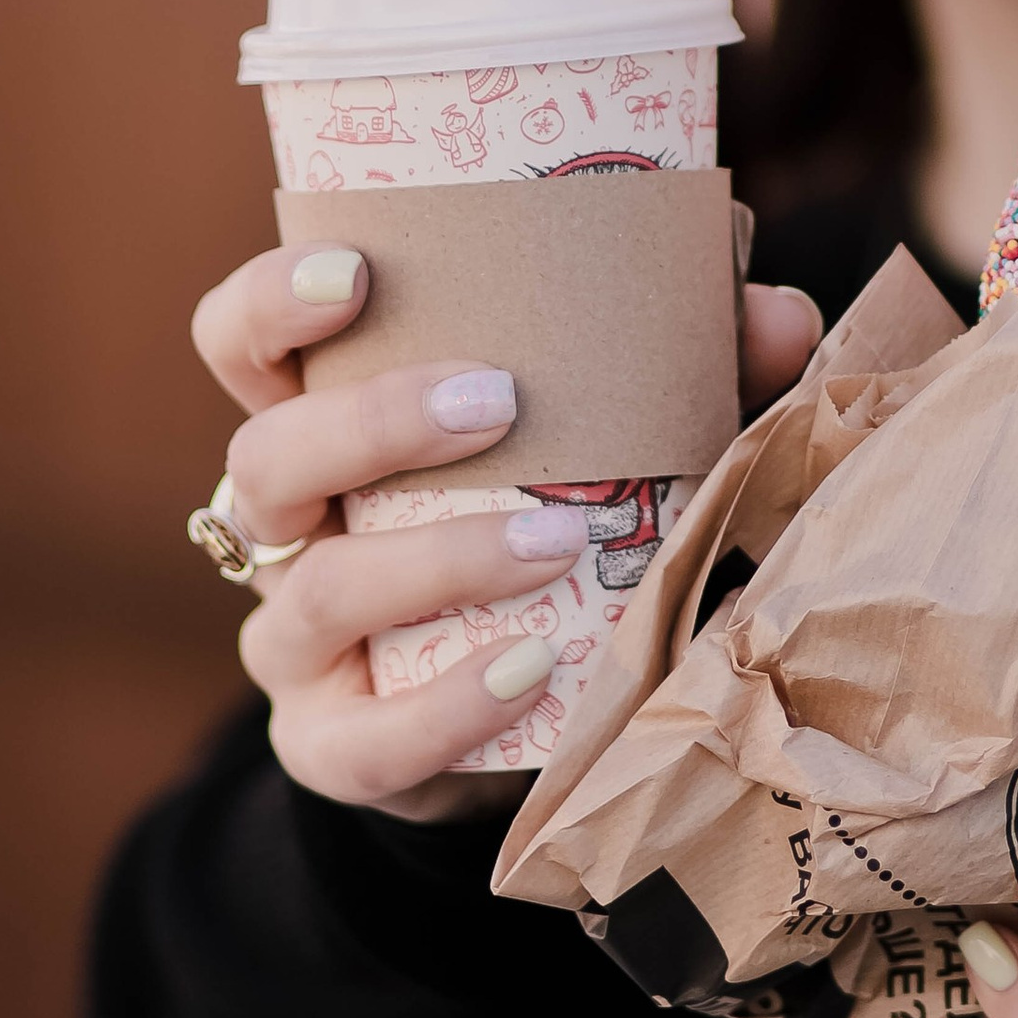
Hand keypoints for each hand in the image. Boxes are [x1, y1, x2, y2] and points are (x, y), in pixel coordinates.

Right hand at [189, 244, 823, 823]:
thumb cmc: (550, 527)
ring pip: (317, 592)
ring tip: (554, 542)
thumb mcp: (608, 438)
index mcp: (323, 423)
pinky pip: (363, 740)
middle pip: (268, 457)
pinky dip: (446, 707)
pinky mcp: (333, 747)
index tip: (358, 270)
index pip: (240, 347)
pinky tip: (530, 671)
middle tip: (499, 398)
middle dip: (374, 422)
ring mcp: (294, 643)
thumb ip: (689, 367)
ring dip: (435, 558)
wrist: (520, 720)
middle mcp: (286, 528)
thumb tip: (777, 311)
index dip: (270, 304)